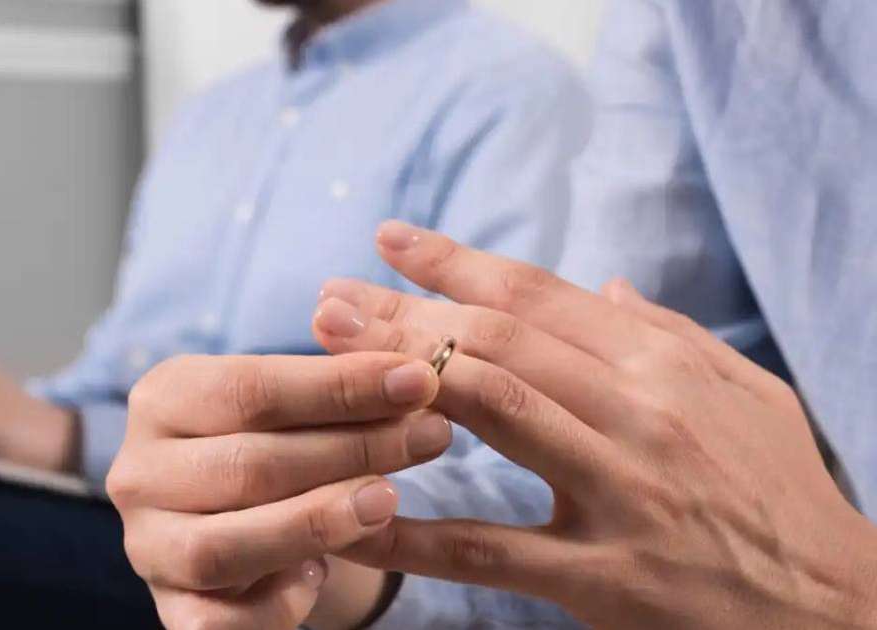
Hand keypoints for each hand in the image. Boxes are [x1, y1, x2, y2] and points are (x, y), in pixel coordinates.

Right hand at [107, 353, 450, 629]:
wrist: (239, 518)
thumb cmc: (275, 443)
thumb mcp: (295, 405)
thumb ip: (337, 386)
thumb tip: (413, 371)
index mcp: (163, 397)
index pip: (252, 387)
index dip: (341, 386)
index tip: (420, 380)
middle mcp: (138, 470)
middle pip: (247, 466)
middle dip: (351, 451)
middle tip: (432, 437)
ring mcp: (147, 546)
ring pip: (224, 546)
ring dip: (314, 524)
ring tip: (388, 501)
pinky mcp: (170, 612)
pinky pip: (216, 623)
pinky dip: (275, 605)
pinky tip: (320, 576)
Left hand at [311, 220, 876, 628]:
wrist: (837, 608)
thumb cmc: (783, 495)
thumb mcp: (746, 395)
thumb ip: (671, 334)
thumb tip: (609, 281)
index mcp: (663, 367)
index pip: (539, 296)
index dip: (457, 261)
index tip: (391, 238)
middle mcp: (640, 414)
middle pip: (497, 342)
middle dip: (403, 312)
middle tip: (330, 299)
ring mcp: (622, 493)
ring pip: (492, 412)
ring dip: (399, 377)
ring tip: (331, 358)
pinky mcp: (607, 579)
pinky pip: (492, 549)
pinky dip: (419, 530)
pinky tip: (358, 511)